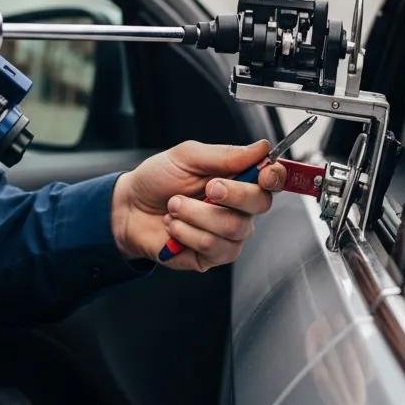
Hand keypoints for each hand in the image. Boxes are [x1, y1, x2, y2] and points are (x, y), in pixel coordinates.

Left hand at [110, 139, 285, 270]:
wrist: (129, 206)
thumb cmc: (158, 179)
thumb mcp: (187, 156)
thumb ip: (225, 155)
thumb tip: (260, 148)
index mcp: (236, 179)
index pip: (272, 180)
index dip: (275, 177)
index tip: (264, 173)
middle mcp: (237, 208)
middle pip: (260, 204)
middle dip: (232, 194)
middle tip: (207, 188)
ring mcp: (227, 234)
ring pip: (234, 228)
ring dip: (197, 213)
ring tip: (175, 205)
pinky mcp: (211, 256)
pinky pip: (213, 247)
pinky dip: (188, 232)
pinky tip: (174, 225)